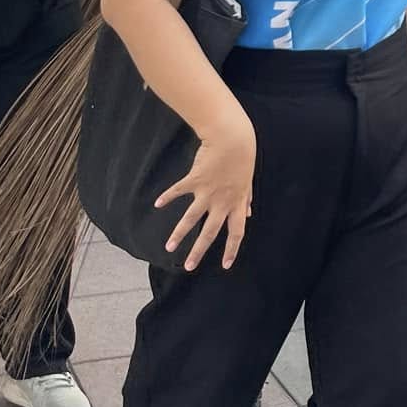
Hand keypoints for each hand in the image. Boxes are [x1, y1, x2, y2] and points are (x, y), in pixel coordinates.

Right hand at [157, 106, 256, 272]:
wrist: (232, 139)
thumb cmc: (243, 157)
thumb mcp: (248, 181)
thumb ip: (246, 199)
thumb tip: (248, 212)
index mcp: (236, 203)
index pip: (237, 232)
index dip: (231, 249)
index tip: (225, 265)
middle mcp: (221, 202)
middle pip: (210, 232)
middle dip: (199, 251)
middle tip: (189, 267)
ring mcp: (206, 193)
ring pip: (191, 219)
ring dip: (179, 234)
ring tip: (169, 247)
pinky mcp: (194, 180)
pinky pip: (178, 191)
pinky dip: (168, 196)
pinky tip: (158, 204)